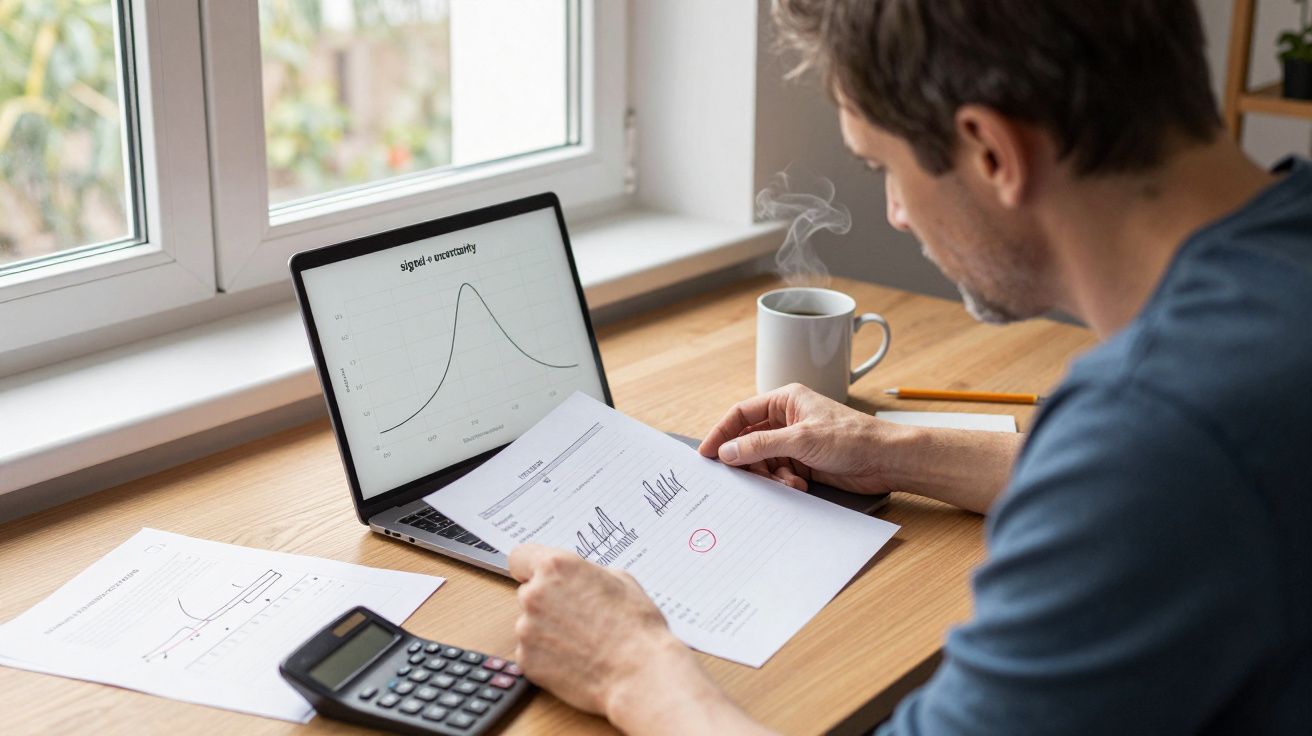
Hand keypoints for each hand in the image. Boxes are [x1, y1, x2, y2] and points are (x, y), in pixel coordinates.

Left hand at [509, 544, 703, 714]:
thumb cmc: (636, 628)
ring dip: (548, 630)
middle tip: (577, 615)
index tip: (536, 575)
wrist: (638, 674)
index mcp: (556, 568)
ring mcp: (526, 629)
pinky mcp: (526, 660)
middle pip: (529, 592)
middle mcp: (535, 594)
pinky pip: (531, 651)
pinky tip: (575, 659)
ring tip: (582, 641)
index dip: (530, 567)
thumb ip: (588, 574)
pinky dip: (548, 655)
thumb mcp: (621, 581)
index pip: (520, 557)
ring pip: (530, 624)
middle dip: (547, 601)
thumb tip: (579, 579)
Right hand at [697, 383, 906, 495]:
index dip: (721, 433)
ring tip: (787, 482)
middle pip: (749, 440)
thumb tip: (728, 452)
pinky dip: (783, 483)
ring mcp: (795, 442)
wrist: (886, 460)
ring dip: (769, 476)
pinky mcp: (804, 462)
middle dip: (748, 461)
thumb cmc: (852, 438)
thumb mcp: (801, 439)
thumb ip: (761, 445)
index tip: (706, 453)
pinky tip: (799, 485)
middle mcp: (787, 419)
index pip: (741, 414)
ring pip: (763, 461)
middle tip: (743, 477)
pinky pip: (779, 474)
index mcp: (785, 400)